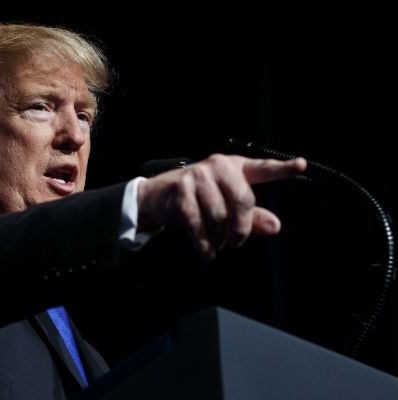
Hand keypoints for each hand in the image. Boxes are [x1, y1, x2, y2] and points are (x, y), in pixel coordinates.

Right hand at [137, 154, 306, 260]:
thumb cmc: (199, 199)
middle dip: (242, 228)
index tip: (301, 165)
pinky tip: (207, 252)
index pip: (263, 168)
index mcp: (235, 167)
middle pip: (242, 200)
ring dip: (220, 239)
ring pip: (220, 216)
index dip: (282, 168)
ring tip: (216, 244)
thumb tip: (275, 226)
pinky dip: (205, 244)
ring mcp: (198, 177)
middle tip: (236, 243)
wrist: (159, 195)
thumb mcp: (228, 205)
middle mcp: (218, 166)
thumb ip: (253, 216)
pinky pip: (198, 225)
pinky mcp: (181, 192)